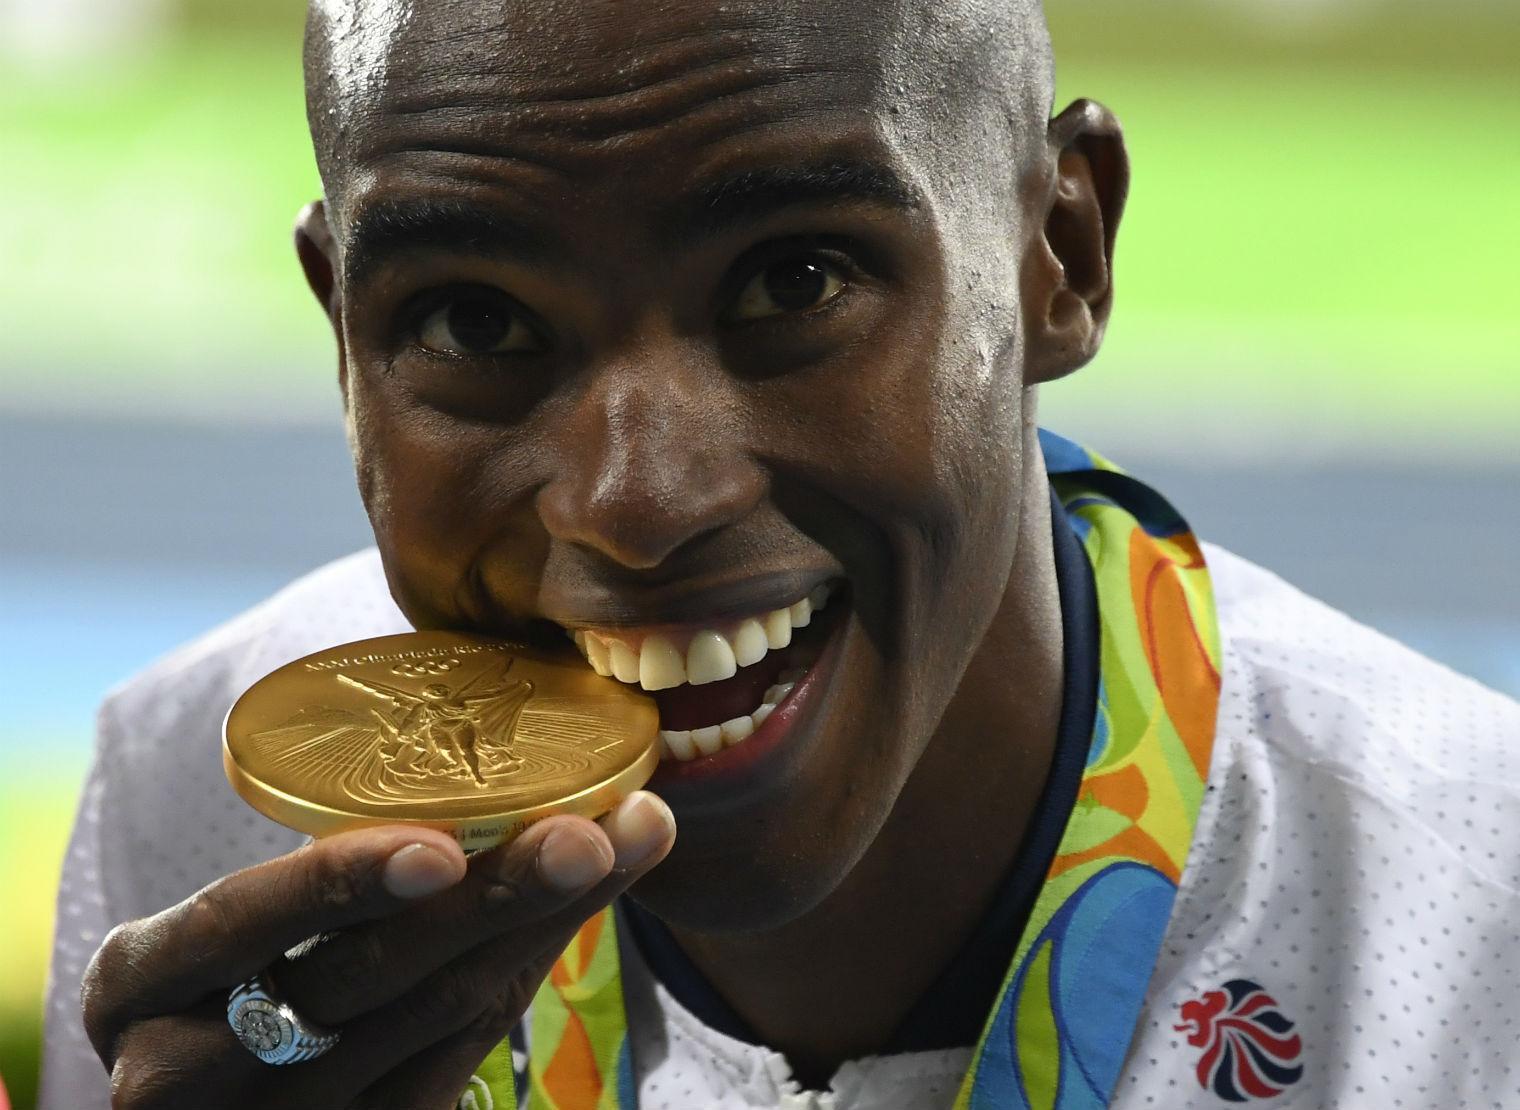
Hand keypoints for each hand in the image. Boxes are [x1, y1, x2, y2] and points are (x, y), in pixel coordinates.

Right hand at [80, 791, 674, 1108]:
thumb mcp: (219, 935)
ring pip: (439, 1022)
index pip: (240, 923)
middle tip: (591, 832)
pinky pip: (465, 1054)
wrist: (220, 1103)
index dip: (338, 883)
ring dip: (546, 924)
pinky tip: (588, 903)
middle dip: (494, 898)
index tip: (440, 845)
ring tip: (627, 842)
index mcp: (140, 985)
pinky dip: (532, 968)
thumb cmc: (223, 977)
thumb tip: (481, 754)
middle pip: (367, 981)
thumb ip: (313, 881)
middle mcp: (186, 1072)